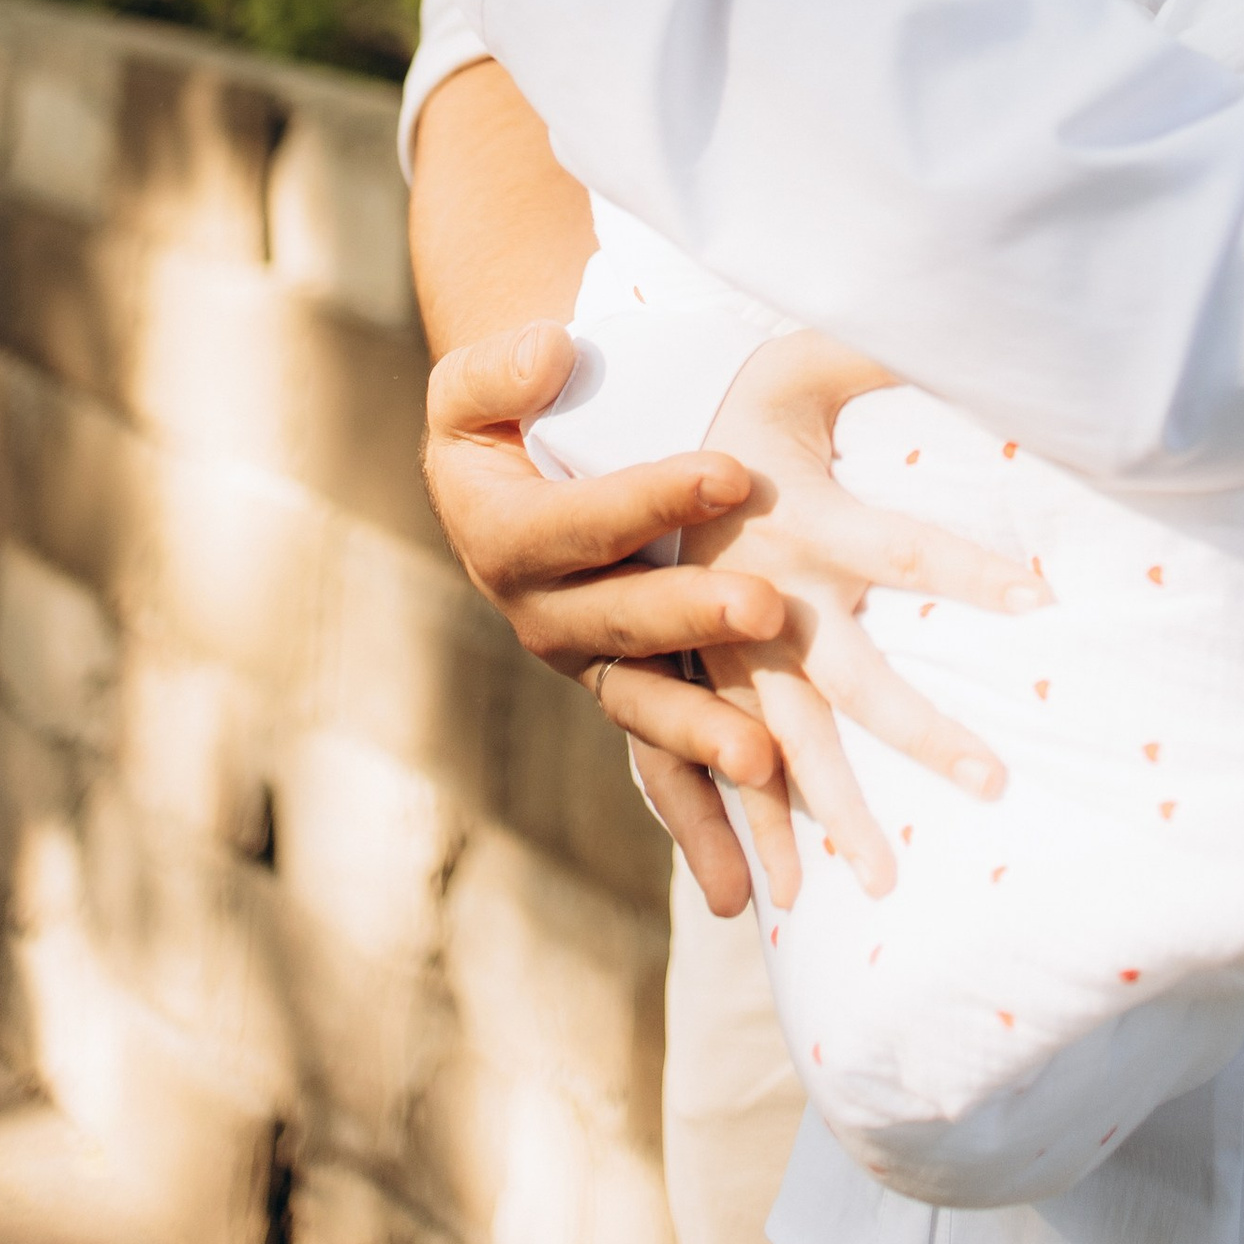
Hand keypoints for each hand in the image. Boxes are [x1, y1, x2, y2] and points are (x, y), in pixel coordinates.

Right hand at [419, 321, 794, 919]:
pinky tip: (744, 892)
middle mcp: (539, 616)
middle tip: (766, 602)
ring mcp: (585, 668)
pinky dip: (700, 824)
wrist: (505, 477)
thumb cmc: (502, 416)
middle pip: (618, 621)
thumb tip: (554, 351)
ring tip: (766, 758)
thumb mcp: (477, 387)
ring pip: (642, 708)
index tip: (731, 467)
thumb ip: (505, 368)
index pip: (582, 519)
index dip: (653, 496)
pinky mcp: (627, 699)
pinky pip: (659, 770)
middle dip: (693, 613)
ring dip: (702, 737)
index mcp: (503, 535)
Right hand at [683, 333, 1048, 910]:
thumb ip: (877, 352)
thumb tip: (975, 323)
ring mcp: (711, 649)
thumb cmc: (737, 394)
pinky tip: (754, 901)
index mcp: (798, 513)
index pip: (902, 547)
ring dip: (822, 813)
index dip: (970, 569)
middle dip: (917, 732)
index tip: (1046, 599)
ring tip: (873, 885)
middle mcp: (756, 591)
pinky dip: (721, 831)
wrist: (608, 435)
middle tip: (994, 786)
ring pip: (768, 746)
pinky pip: (694, 765)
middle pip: (847, 677)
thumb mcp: (806, 359)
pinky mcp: (675, 681)